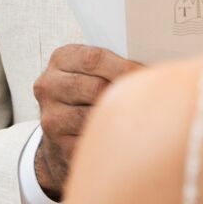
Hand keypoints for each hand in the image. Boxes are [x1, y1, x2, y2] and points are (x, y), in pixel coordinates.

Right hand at [32, 45, 141, 199]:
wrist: (63, 130)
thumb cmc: (90, 93)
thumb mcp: (93, 70)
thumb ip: (115, 63)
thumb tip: (153, 68)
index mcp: (61, 59)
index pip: (93, 59)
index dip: (125, 67)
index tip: (148, 74)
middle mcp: (49, 86)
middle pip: (96, 88)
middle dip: (126, 93)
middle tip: (151, 98)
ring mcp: (51, 117)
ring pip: (95, 117)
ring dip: (121, 118)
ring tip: (139, 116)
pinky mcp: (59, 144)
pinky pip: (94, 141)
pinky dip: (113, 138)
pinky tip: (125, 136)